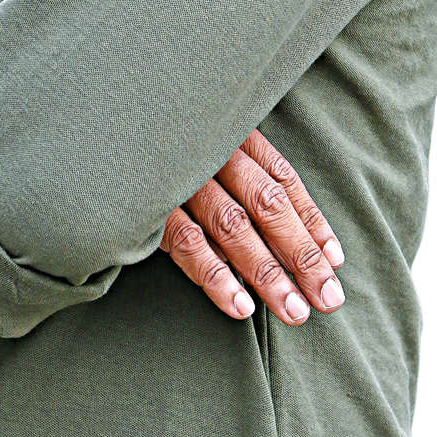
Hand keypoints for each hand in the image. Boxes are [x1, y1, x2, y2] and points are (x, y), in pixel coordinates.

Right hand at [160, 127, 345, 325]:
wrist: (100, 125)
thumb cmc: (163, 142)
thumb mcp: (211, 146)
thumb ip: (249, 175)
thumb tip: (308, 240)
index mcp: (231, 134)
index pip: (282, 179)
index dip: (312, 220)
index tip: (336, 260)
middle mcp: (210, 152)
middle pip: (267, 205)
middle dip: (301, 254)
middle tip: (328, 298)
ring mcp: (179, 177)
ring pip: (233, 227)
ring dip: (267, 273)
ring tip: (294, 311)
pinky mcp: (148, 203)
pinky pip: (186, 243)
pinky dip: (215, 276)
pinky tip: (240, 306)